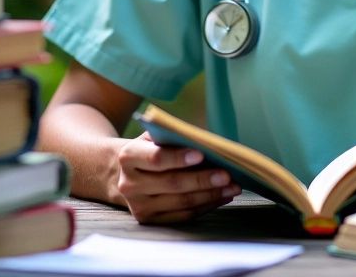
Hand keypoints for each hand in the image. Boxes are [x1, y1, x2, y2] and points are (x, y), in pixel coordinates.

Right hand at [114, 131, 240, 222]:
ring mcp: (139, 206)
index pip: (156, 158)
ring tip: (232, 186)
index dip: (179, 158)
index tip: (202, 154)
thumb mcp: (155, 135)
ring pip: (180, 202)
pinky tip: (221, 197)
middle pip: (172, 183)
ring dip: (210, 195)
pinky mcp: (149, 220)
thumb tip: (208, 142)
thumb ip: (174, 137)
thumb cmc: (149, 148)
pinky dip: (205, 206)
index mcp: (129, 156)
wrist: (123, 173)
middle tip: (227, 174)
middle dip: (203, 179)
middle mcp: (130, 184)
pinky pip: (182, 215)